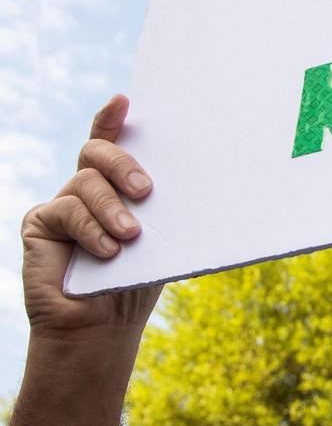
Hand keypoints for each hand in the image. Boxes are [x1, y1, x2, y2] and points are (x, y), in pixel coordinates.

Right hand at [21, 94, 160, 335]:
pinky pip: (67, 210)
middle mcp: (87, 187)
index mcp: (118, 185)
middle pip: (98, 152)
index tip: (125, 99)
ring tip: (130, 236)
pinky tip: (107, 251)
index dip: (113, 118)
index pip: (112, 142)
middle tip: (147, 191)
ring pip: (86, 182)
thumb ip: (160, 208)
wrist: (101, 325)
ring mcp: (62, 202)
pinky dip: (91, 229)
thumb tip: (197, 182)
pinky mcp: (41, 223)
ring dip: (112, 208)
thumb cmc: (136, 280)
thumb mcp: (157, 238)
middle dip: (124, 164)